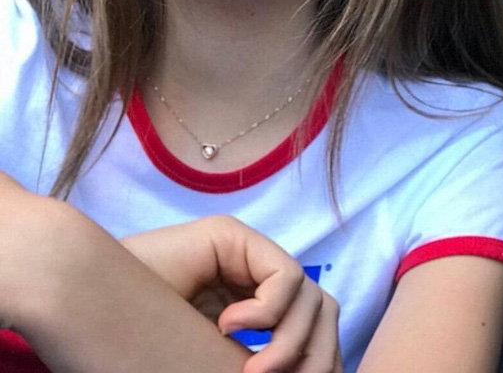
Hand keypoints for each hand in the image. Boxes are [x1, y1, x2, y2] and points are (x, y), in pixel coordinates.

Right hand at [121, 216, 341, 372]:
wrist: (87, 301)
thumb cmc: (136, 346)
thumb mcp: (205, 363)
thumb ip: (245, 366)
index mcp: (248, 314)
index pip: (310, 336)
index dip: (319, 365)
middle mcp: (251, 281)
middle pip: (320, 314)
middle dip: (315, 355)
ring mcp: (244, 256)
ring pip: (311, 298)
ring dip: (290, 343)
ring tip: (251, 369)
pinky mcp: (234, 237)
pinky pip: (286, 276)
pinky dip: (269, 311)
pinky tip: (228, 325)